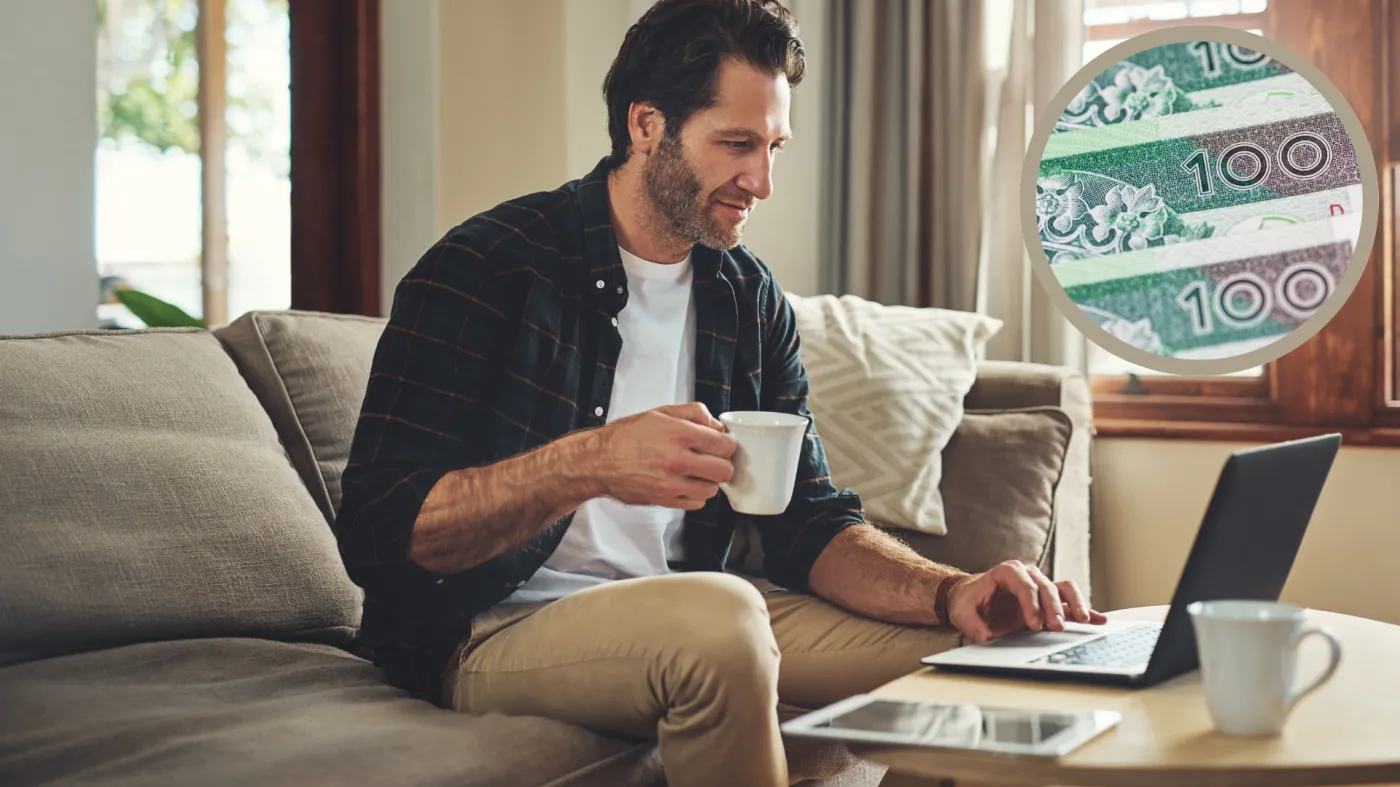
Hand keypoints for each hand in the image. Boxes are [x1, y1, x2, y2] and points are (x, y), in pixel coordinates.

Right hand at [594, 402, 735, 509]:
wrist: (599, 461)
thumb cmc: (627, 436)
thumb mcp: (660, 412)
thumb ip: (693, 413)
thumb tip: (715, 425)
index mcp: (680, 434)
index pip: (724, 445)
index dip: (725, 444)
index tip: (720, 445)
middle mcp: (678, 460)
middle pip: (724, 470)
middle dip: (721, 464)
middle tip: (712, 460)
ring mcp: (672, 483)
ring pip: (712, 489)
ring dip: (708, 481)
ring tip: (696, 472)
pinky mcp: (665, 500)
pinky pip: (696, 503)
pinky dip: (695, 495)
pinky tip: (685, 484)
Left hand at [945, 560, 1107, 643]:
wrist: (972, 598)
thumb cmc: (968, 602)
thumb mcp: (962, 613)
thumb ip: (973, 625)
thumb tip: (985, 638)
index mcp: (1007, 572)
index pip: (1024, 585)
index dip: (1031, 605)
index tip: (1034, 625)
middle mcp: (1028, 574)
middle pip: (1047, 587)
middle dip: (1053, 608)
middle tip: (1056, 628)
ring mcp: (1041, 585)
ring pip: (1064, 588)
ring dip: (1074, 604)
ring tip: (1083, 621)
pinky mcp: (1049, 599)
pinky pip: (1070, 601)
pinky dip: (1085, 609)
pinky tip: (1099, 620)